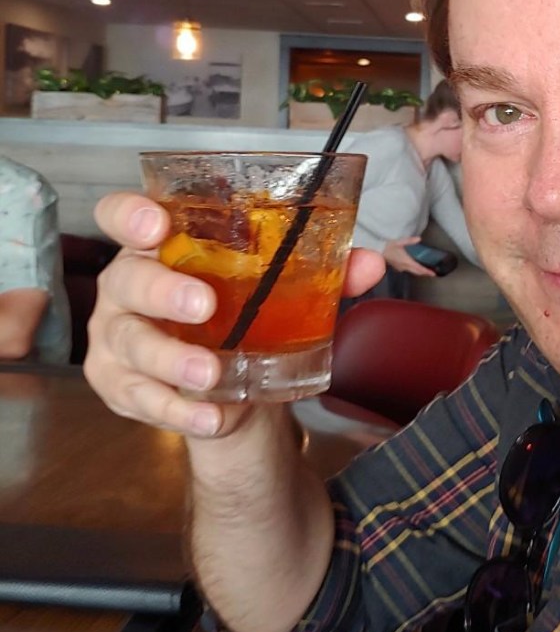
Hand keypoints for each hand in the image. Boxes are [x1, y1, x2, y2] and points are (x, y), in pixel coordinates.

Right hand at [84, 192, 385, 438]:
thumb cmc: (244, 313)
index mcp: (162, 246)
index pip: (122, 215)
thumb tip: (370, 264)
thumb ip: (325, 271)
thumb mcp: (279, 288)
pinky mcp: (122, 386)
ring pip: (132, 345)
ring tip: (211, 373)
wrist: (232, 384)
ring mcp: (119, 338)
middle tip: (204, 305)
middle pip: (127, 281)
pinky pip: (142, 399)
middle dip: (163, 291)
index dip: (130, 215)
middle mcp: (129, 287)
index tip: (158, 224)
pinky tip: (211, 416)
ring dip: (173, 359)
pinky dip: (179, 410)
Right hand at [382, 236, 435, 276]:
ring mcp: (400, 268)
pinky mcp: (396, 267)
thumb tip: (419, 239)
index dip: (426, 271)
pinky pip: (407, 269)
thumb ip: (409, 241)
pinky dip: (412, 269)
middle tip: (431, 272)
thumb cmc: (387, 246)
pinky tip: (413, 265)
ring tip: (424, 270)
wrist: (376, 252)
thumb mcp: (399, 242)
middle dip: (424, 272)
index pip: (419, 268)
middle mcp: (404, 266)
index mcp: (406, 261)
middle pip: (416, 272)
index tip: (433, 274)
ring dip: (418, 271)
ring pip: (412, 271)